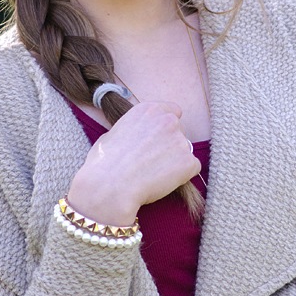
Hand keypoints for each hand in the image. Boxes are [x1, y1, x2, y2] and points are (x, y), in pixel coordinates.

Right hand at [66, 101, 200, 223]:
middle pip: (179, 132)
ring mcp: (180, 140)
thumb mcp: (112, 134)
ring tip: (153, 175)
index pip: (172, 111)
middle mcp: (167, 120)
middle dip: (170, 145)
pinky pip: (191, 169)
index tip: (159, 139)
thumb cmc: (104, 163)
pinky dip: (182, 177)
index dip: (166, 127)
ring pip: (184, 151)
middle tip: (153, 162)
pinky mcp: (188, 161)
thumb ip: (131, 130)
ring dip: (175, 161)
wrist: (110, 185)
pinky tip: (162, 182)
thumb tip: (134, 138)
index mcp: (148, 110)